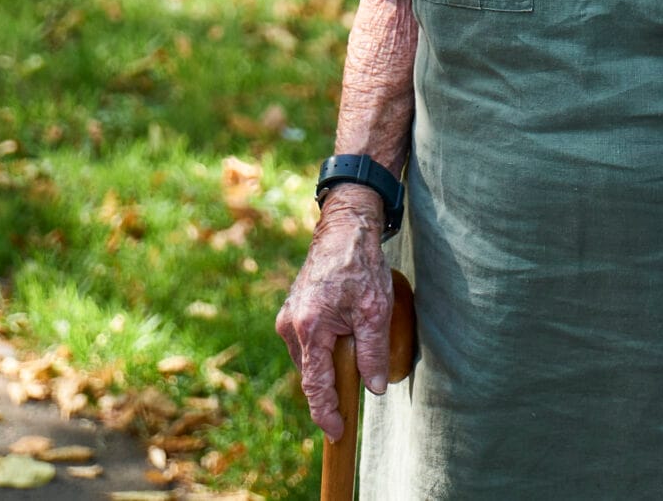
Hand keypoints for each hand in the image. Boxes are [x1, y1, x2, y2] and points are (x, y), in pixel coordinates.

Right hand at [274, 190, 394, 439]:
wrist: (344, 230)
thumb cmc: (360, 266)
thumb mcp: (375, 310)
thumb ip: (373, 351)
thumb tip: (374, 388)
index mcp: (309, 328)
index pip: (315, 385)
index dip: (327, 412)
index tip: (337, 432)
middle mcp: (291, 327)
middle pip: (311, 374)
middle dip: (332, 388)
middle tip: (356, 395)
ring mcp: (287, 320)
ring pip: (309, 360)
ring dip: (329, 366)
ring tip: (356, 353)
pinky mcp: (292, 313)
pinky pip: (307, 345)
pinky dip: (324, 351)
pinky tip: (344, 341)